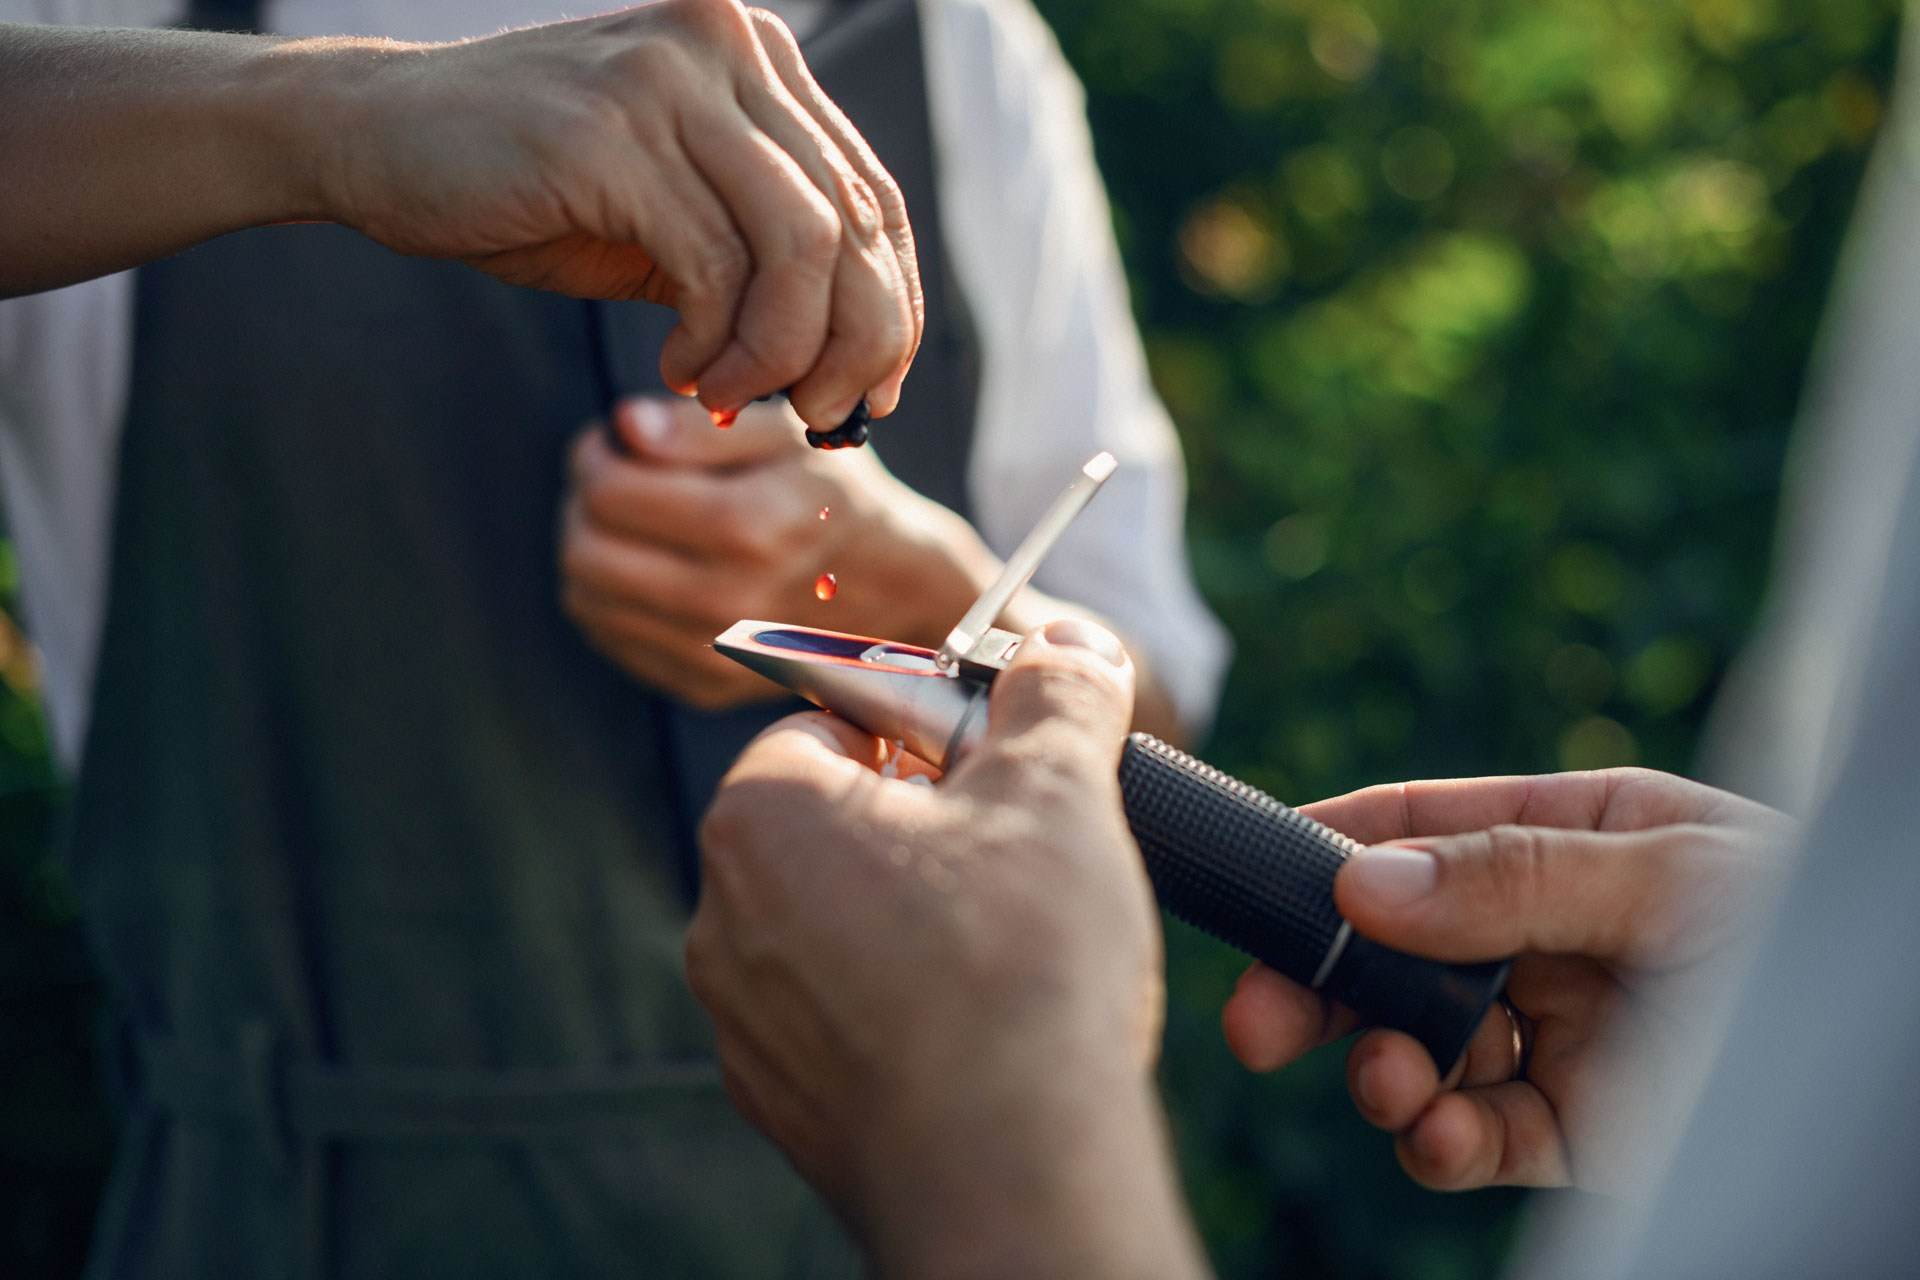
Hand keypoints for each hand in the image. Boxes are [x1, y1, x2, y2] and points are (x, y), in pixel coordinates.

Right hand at [0, 5, 917, 427]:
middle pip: (855, 224)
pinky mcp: (612, 134)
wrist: (373, 138)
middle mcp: (729, 43)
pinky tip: (681, 374)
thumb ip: (762, 260)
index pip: (874, 197)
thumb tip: (859, 362)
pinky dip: (716, 345)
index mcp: (756, 55)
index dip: (891, 308)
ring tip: (732, 396)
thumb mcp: (672, 217)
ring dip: (783, 354)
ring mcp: (670, 79)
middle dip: (855, 345)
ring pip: (800, 249)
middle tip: (820, 416)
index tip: (872, 391)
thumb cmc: (529, 189)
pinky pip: (714, 268)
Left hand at [560, 395, 1002, 709]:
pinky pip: (611, 637)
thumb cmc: (835, 497)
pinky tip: (651, 567)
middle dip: (584, 504)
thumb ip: (702, 424)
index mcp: (749, 528)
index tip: (614, 443)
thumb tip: (624, 427)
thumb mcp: (787, 434)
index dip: (595, 457)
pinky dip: (612, 597)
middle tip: (612, 480)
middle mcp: (727, 601)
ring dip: (591, 550)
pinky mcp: (702, 686)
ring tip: (632, 522)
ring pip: (587, 599)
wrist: (893, 587)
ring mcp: (714, 655)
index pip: (609, 492)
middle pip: (586, 551)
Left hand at [688, 622, 1206, 1278]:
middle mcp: (725, 918)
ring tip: (1014, 947)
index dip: (928, 727)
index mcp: (763, 816)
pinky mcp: (788, 1104)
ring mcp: (749, 1024)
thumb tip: (1065, 646)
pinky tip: (985, 1027)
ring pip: (844, 925)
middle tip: (1023, 850)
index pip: (832, 719)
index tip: (997, 759)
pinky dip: (910, 1009)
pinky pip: (849, 1018)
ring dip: (921, 918)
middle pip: (837, 823)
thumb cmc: (1018, 972)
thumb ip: (1055, 695)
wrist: (1011, 1179)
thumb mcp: (1057, 789)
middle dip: (930, 824)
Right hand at [1221, 768, 1791, 1192]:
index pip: (1428, 827)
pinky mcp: (1573, 1129)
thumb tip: (1363, 883)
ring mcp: (1557, 1030)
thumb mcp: (1674, 883)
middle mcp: (1553, 929)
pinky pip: (1472, 1133)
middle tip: (1256, 1022)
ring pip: (1419, 1045)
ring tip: (1385, 1085)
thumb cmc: (1813, 940)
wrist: (1889, 1085)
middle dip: (1322, 981)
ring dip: (1379, 1068)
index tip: (1253, 874)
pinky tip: (1437, 1136)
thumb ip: (1517, 878)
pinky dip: (1436, 1141)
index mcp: (1580, 835)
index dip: (1334, 847)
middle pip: (1398, 946)